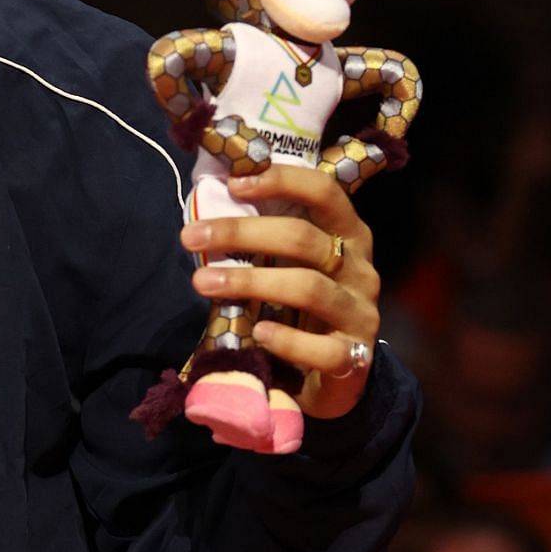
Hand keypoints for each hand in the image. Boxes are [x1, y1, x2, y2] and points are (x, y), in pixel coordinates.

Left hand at [180, 164, 380, 419]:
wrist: (337, 370)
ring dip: (250, 282)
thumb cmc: (303, 302)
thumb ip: (267, 233)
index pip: (324, 191)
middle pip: (303, 238)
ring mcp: (360, 312)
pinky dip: (288, 340)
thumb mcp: (292, 261)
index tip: (233, 184)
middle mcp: (359, 267)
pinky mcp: (356, 356)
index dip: (282, 181)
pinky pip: (324, 348)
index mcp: (347, 233)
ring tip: (202, 282)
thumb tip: (209, 203)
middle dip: (241, 233)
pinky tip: (258, 333)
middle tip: (190, 236)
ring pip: (308, 288)